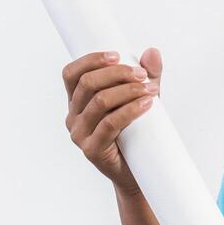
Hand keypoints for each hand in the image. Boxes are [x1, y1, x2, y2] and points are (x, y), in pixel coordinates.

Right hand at [62, 47, 163, 193]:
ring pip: (100, 101)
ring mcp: (79, 134)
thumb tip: (152, 52)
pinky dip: (130, 110)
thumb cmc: (137, 133)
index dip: (91, 60)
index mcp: (77, 102)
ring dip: (127, 91)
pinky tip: (147, 104)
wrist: (139, 172)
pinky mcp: (92, 150)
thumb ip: (147, 75)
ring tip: (150, 89)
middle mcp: (73, 116)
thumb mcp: (141, 98)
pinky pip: (110, 124)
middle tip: (142, 75)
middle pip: (88, 84)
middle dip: (117, 74)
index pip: (71, 74)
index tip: (118, 55)